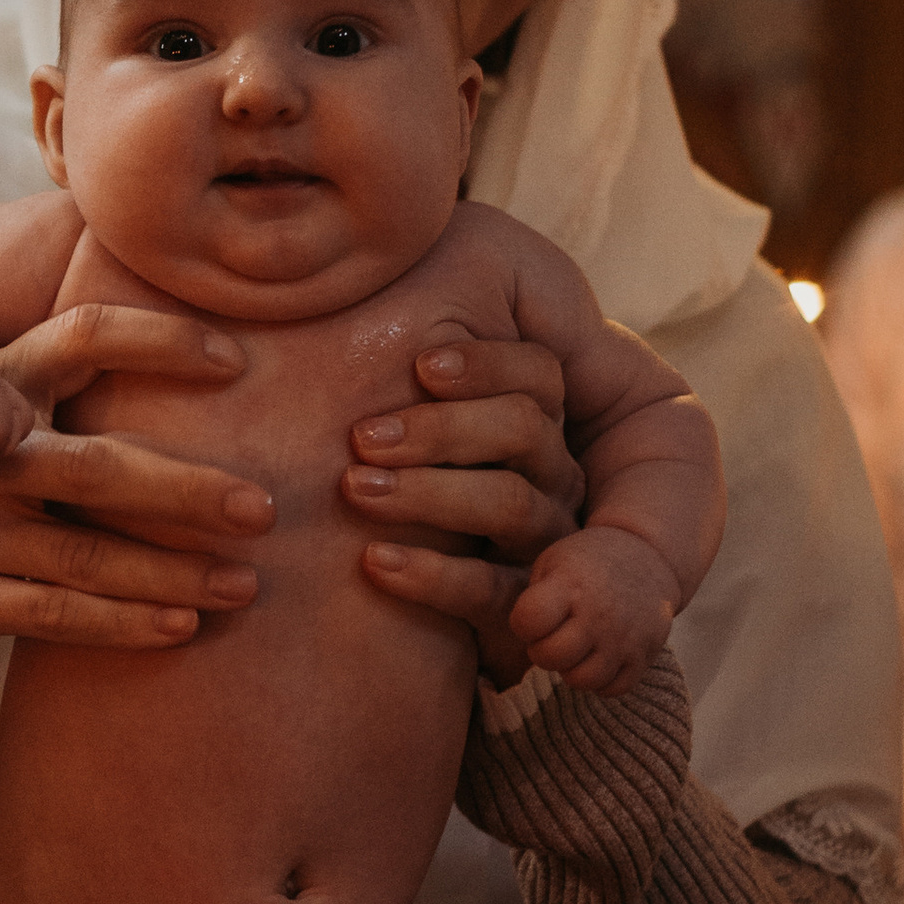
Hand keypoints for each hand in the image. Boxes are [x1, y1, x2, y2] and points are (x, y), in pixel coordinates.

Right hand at [0, 308, 271, 648]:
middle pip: (97, 470)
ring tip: (244, 585)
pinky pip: (53, 614)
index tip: (237, 362)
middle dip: (187, 493)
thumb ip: (68, 389)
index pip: (83, 339)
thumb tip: (209, 374)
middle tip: (263, 511)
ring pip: (86, 557)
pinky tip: (181, 626)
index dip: (158, 341)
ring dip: (174, 576)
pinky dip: (122, 623)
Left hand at [339, 339, 583, 684]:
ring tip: (355, 489)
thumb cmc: (384, 489)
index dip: (486, 364)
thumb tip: (357, 274)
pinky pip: (489, 591)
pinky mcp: (513, 614)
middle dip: (444, 428)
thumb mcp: (395, 424)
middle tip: (362, 437)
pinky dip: (432, 574)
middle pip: (525, 431)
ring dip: (429, 493)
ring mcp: (536, 546)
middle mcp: (548, 478)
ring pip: (510, 504)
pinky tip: (373, 561)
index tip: (419, 366)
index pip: (539, 375)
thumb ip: (400, 373)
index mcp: (530, 422)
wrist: (391, 628)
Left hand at [510, 531, 677, 697]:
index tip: (535, 616)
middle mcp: (599, 614)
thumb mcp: (554, 561)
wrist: (650, 555)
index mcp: (571, 585)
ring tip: (577, 648)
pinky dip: (601, 680)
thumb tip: (528, 639)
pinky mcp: (644, 655)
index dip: (523, 624)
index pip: (528, 621)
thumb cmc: (589, 562)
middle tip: (553, 635)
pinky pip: (614, 689)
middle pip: (551, 657)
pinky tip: (599, 658)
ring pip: (583, 680)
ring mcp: (624, 638)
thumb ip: (534, 599)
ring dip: (572, 669)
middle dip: (542, 651)